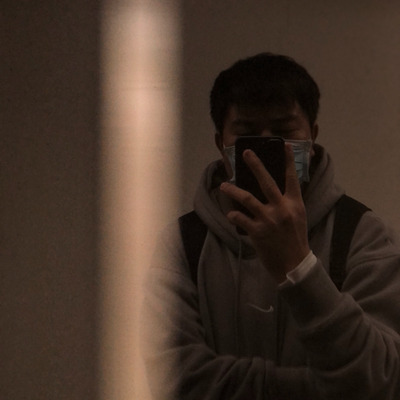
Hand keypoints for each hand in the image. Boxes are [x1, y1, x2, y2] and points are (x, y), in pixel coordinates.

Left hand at [220, 144, 309, 282]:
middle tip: (246, 153)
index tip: (284, 145)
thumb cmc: (295, 240)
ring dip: (233, 190)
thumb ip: (287, 203)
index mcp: (294, 204)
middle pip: (266, 182)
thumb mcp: (297, 217)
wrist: (293, 264)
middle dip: (255, 165)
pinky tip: (230, 213)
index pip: (292, 178)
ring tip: (223, 185)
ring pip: (247, 198)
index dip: (288, 161)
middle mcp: (281, 208)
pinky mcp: (257, 232)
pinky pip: (240, 218)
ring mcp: (268, 219)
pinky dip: (233, 215)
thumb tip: (274, 190)